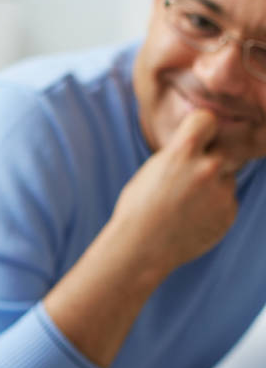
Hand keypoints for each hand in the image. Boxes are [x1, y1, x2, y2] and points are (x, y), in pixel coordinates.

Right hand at [112, 108, 236, 274]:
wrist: (141, 248)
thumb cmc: (137, 209)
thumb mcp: (152, 170)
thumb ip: (179, 156)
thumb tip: (199, 148)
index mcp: (182, 153)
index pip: (207, 119)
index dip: (202, 127)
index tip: (199, 135)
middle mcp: (208, 168)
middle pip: (222, 150)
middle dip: (210, 159)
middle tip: (190, 176)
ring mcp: (222, 192)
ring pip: (225, 178)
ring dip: (212, 187)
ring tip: (185, 205)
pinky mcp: (230, 213)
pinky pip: (226, 202)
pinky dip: (213, 208)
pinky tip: (191, 219)